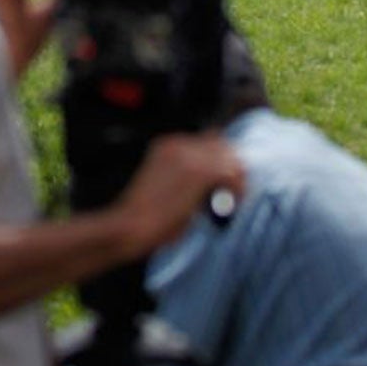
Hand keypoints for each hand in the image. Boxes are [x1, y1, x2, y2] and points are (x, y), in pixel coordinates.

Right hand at [111, 133, 246, 258]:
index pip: (210, 141)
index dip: (223, 160)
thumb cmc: (145, 215)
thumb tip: (215, 183)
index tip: (228, 181)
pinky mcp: (198, 172)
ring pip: (230, 159)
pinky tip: (233, 202)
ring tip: (236, 199)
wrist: (130, 224)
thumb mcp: (164, 185)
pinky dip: (236, 188)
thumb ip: (187, 177)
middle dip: (233, 168)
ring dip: (237, 179)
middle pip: (223, 146)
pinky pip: (230, 173)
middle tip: (236, 192)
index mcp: (167, 145)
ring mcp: (189, 156)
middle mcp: (178, 144)